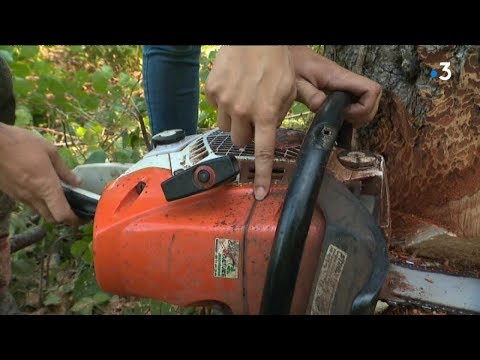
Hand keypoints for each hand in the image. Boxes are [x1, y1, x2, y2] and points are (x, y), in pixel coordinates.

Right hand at [0, 124, 80, 226]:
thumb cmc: (21, 143)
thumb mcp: (49, 151)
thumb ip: (64, 170)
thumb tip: (77, 182)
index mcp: (46, 186)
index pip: (61, 214)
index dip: (73, 220)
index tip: (82, 217)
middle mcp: (33, 196)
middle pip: (51, 218)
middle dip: (64, 218)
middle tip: (74, 210)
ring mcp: (20, 196)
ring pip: (39, 212)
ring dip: (50, 210)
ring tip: (59, 199)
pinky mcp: (11, 193)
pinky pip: (29, 204)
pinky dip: (39, 202)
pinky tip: (42, 190)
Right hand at [205, 46, 296, 199]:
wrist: (253, 39)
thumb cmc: (275, 60)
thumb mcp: (290, 88)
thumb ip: (282, 114)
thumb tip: (274, 129)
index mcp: (267, 113)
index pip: (262, 153)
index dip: (260, 175)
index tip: (258, 193)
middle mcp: (243, 111)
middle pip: (239, 141)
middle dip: (246, 134)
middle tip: (253, 117)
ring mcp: (224, 101)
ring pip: (225, 126)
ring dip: (234, 120)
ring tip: (243, 99)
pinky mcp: (213, 91)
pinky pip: (216, 108)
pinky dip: (224, 103)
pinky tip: (234, 87)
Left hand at [290, 46, 381, 126]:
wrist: (292, 57)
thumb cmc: (295, 67)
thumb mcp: (298, 84)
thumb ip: (310, 96)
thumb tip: (321, 108)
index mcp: (340, 77)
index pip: (371, 90)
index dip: (364, 108)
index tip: (346, 115)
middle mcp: (348, 80)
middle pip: (374, 97)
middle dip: (363, 114)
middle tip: (344, 120)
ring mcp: (346, 85)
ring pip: (367, 100)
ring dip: (359, 115)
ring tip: (341, 119)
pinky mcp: (342, 89)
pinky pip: (357, 101)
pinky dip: (353, 112)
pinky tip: (339, 117)